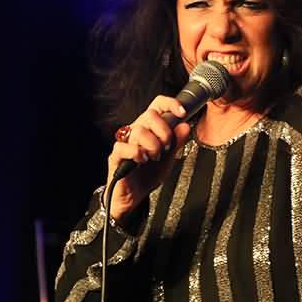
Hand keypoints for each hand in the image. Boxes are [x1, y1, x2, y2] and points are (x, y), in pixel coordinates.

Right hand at [106, 96, 190, 222]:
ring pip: (139, 130)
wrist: (135, 197)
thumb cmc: (148, 175)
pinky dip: (136, 153)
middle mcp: (136, 131)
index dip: (170, 104)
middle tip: (166, 148)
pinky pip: (123, 147)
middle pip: (149, 114)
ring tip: (154, 158)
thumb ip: (176, 142)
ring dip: (152, 146)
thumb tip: (185, 126)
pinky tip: (141, 161)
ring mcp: (125, 143)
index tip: (182, 112)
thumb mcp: (169, 158)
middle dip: (164, 132)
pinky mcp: (116, 157)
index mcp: (149, 129)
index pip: (157, 105)